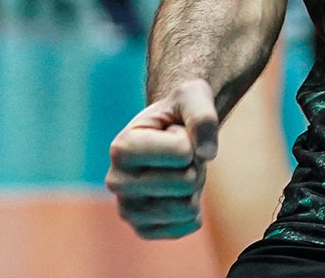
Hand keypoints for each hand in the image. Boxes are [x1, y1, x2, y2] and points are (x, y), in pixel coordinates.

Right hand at [107, 79, 220, 239]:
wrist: (169, 132)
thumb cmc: (179, 111)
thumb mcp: (193, 96)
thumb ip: (202, 116)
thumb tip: (207, 153)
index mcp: (121, 148)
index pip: (183, 152)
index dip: (190, 139)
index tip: (175, 132)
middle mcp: (116, 182)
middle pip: (186, 183)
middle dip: (194, 165)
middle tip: (181, 154)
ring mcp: (127, 210)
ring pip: (188, 207)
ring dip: (195, 187)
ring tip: (178, 170)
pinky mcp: (143, 229)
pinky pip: (188, 225)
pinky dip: (194, 208)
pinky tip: (176, 191)